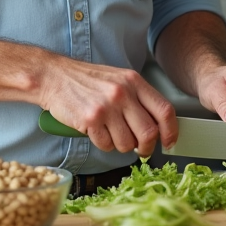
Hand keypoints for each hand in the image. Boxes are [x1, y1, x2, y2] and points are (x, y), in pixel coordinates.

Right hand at [38, 57, 176, 156]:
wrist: (55, 76)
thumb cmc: (87, 81)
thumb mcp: (119, 80)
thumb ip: (138, 99)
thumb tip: (158, 127)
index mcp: (134, 81)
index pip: (165, 110)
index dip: (171, 131)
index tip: (169, 142)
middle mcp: (123, 93)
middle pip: (149, 132)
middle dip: (146, 147)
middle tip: (140, 149)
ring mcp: (107, 106)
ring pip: (127, 144)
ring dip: (121, 146)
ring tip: (111, 134)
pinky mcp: (90, 120)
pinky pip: (106, 145)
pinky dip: (104, 144)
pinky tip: (96, 132)